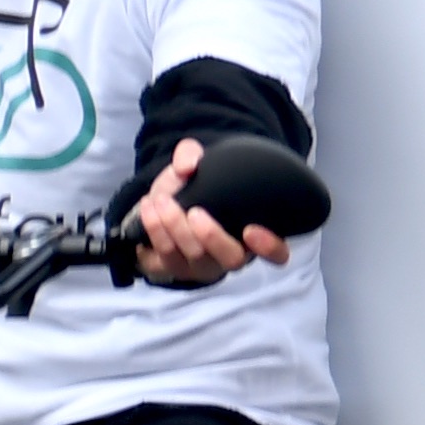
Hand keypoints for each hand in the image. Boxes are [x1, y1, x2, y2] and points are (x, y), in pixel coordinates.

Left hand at [124, 138, 290, 289]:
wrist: (160, 201)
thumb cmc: (191, 186)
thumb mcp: (194, 165)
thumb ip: (192, 154)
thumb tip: (187, 165)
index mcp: (250, 233)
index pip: (276, 253)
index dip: (269, 247)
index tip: (251, 229)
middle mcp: (230, 255)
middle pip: (231, 259)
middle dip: (211, 236)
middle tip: (193, 211)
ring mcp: (202, 266)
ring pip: (195, 259)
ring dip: (175, 229)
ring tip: (159, 200)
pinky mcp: (174, 269)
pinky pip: (165, 261)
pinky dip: (156, 232)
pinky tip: (149, 210)